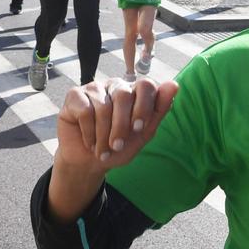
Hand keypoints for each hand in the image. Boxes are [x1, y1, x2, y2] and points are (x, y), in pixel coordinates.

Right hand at [56, 77, 177, 169]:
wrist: (89, 163)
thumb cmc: (118, 148)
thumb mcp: (143, 133)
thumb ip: (159, 110)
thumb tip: (174, 84)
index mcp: (134, 92)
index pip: (146, 85)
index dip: (143, 108)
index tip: (138, 129)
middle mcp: (115, 86)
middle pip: (124, 95)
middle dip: (121, 126)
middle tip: (117, 146)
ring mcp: (94, 88)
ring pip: (103, 106)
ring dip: (103, 135)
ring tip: (101, 149)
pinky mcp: (74, 96)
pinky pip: (85, 110)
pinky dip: (88, 132)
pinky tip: (88, 140)